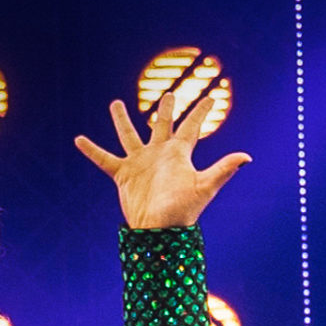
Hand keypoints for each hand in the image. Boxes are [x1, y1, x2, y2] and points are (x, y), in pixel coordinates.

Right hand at [74, 93, 250, 231]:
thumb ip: (223, 169)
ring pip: (129, 135)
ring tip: (116, 104)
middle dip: (165, 110)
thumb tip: (247, 156)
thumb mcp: (204, 187)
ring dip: (122, 120)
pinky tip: (79, 140)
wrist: (158, 231)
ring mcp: (140, 163)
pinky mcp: (123, 174)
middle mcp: (159, 155)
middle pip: (162, 125)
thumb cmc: (183, 211)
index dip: (201, 111)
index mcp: (179, 155)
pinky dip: (92, 150)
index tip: (212, 97)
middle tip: (169, 94)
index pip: (192, 127)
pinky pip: (104, 159)